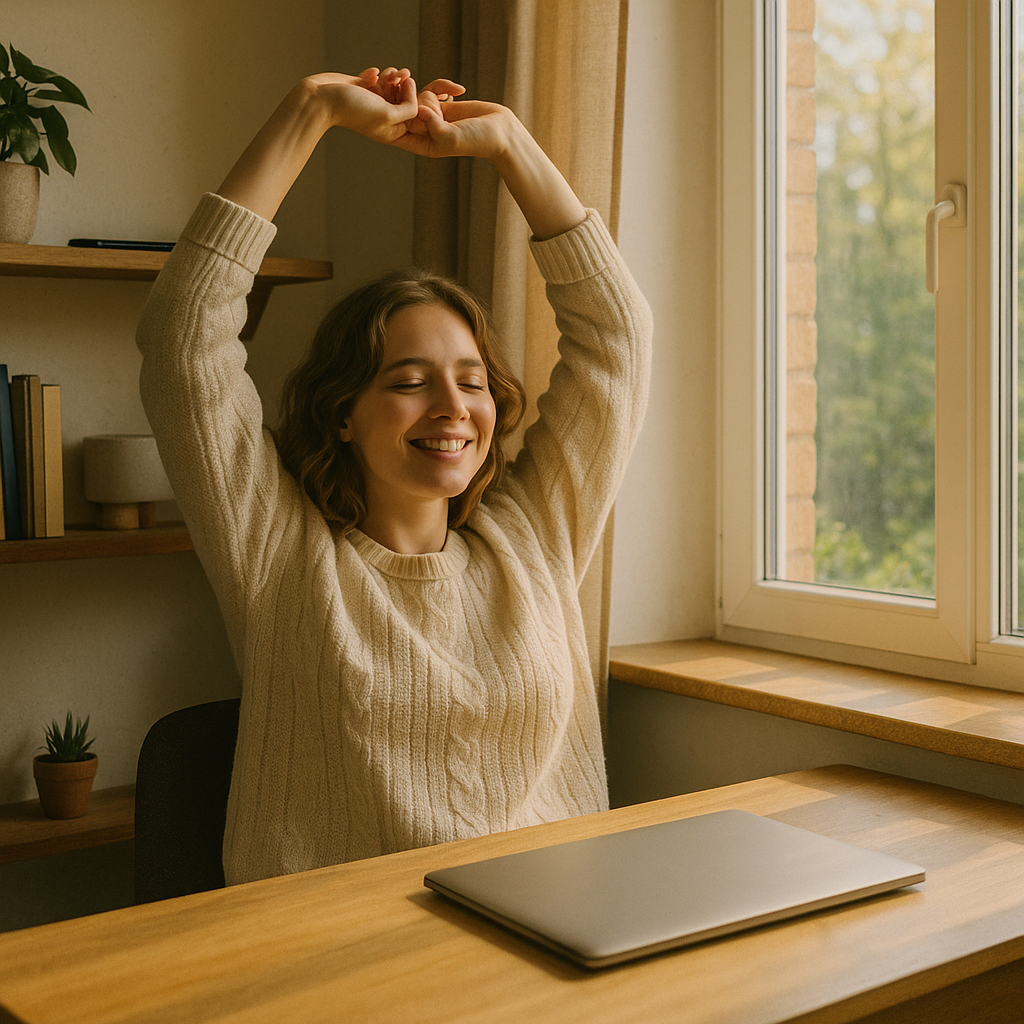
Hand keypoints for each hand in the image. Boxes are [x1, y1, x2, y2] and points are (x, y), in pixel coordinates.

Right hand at [304, 67, 417, 143]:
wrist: (322, 99)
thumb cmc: (352, 110)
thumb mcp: (387, 114)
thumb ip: (408, 109)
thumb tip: (412, 89)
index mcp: (392, 131)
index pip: (415, 118)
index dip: (417, 103)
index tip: (410, 89)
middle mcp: (384, 117)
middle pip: (405, 101)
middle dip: (405, 86)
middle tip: (401, 78)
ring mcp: (374, 102)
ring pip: (392, 86)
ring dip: (393, 76)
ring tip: (387, 74)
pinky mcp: (364, 89)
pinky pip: (378, 78)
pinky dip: (377, 74)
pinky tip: (372, 74)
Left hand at [392, 93, 517, 160]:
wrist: (500, 130)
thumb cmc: (479, 140)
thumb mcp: (454, 137)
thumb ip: (435, 126)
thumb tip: (419, 110)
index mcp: (423, 145)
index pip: (399, 131)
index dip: (396, 115)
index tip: (403, 102)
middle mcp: (426, 132)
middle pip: (405, 110)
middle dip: (414, 99)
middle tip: (432, 98)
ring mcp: (434, 117)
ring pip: (417, 97)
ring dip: (430, 91)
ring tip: (447, 94)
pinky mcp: (444, 104)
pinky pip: (432, 89)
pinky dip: (442, 85)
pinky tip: (457, 90)